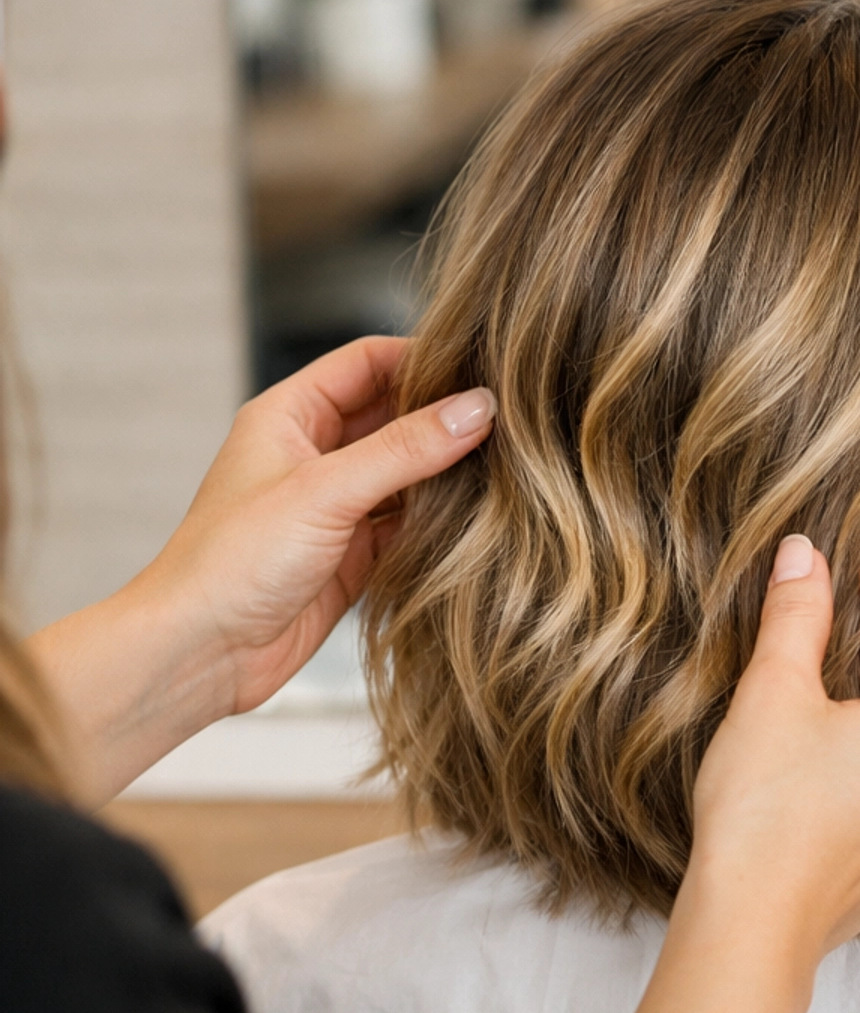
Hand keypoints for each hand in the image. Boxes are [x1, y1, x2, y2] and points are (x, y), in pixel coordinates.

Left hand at [29, 338, 495, 804]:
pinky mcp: (349, 557)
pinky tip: (478, 519)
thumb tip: (478, 409)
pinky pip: (405, 526)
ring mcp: (332, 507)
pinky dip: (438, 522)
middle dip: (443, 417)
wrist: (198, 653)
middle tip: (508, 420)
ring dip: (445, 472)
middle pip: (392, 416)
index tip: (483, 368)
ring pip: (404, 474)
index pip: (367, 362)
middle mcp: (311, 455)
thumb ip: (405, 450)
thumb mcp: (325, 492)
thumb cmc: (233, 560)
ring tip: (507, 466)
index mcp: (289, 415)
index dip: (423, 358)